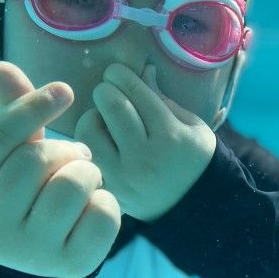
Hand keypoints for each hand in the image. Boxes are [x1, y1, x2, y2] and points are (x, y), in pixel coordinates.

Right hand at [0, 61, 120, 277]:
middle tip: (74, 156)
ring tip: (83, 179)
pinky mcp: (71, 266)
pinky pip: (102, 214)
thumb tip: (0, 65)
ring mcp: (29, 252)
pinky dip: (107, 201)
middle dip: (65, 150)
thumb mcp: (7, 156)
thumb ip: (9, 114)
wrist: (28, 259)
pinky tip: (92, 208)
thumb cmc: (18, 193)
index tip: (64, 90)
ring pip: (71, 186)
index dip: (32, 107)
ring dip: (88, 172)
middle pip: (36, 160)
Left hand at [74, 62, 216, 221]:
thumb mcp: (191, 125)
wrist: (191, 208)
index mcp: (170, 136)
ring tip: (104, 121)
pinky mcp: (107, 188)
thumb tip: (141, 69)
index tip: (116, 72)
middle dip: (106, 91)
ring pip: (89, 129)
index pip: (135, 91)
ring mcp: (122, 176)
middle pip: (110, 104)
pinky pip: (86, 154)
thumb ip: (163, 99)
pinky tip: (101, 142)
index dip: (120, 74)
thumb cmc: (192, 158)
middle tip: (110, 93)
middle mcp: (144, 157)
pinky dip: (88, 142)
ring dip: (93, 117)